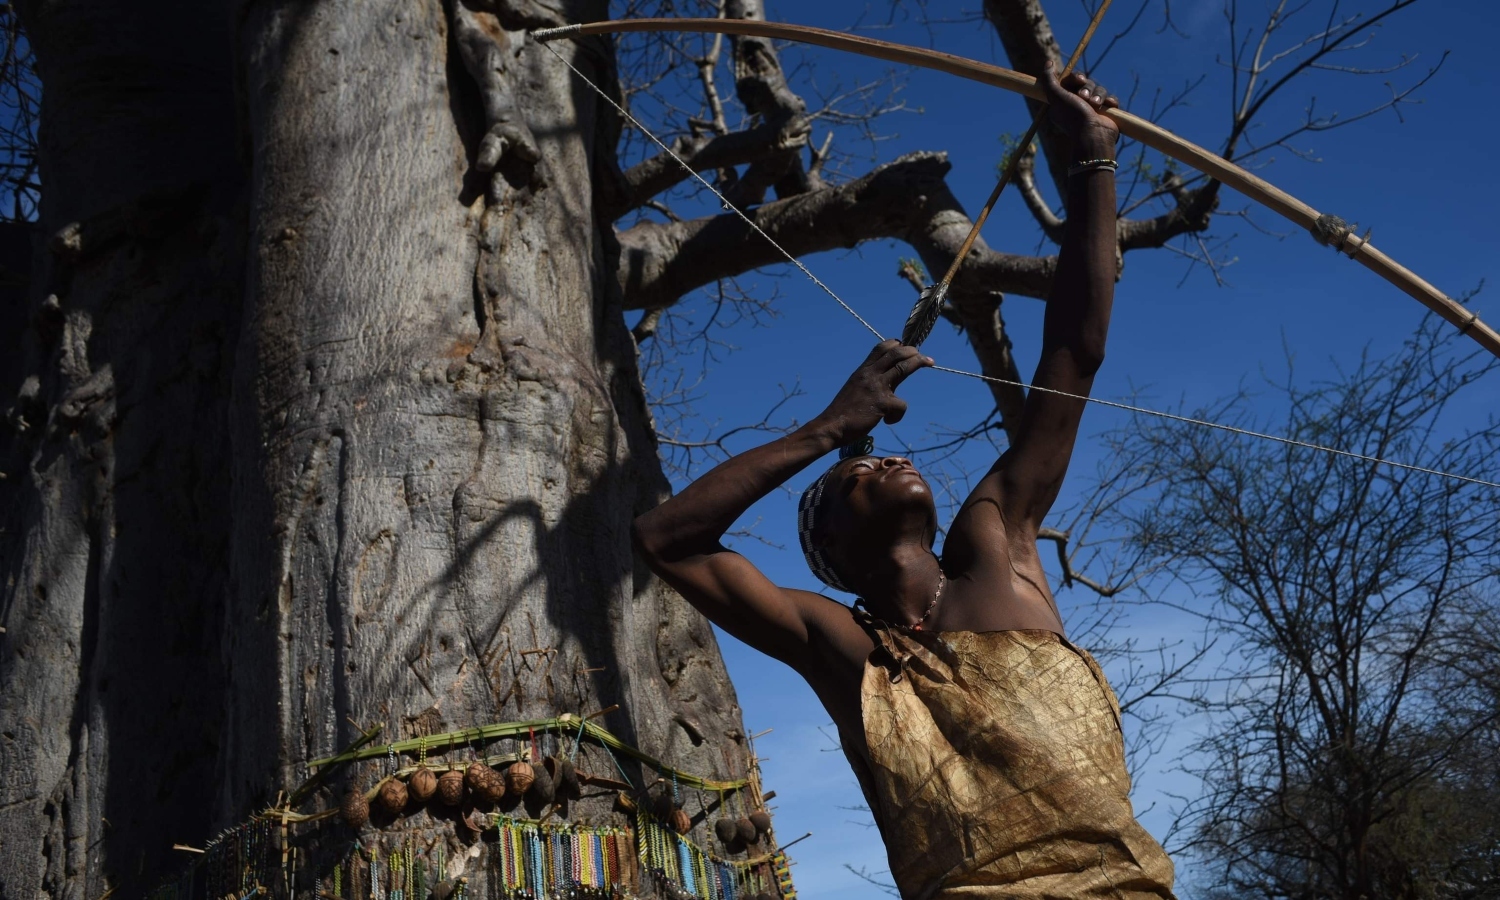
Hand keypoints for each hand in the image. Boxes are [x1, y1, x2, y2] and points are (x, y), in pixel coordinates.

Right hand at [815, 340, 932, 441]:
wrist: (831, 426)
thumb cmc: (842, 412)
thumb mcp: (854, 389)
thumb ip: (868, 381)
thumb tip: (884, 380)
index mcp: (862, 371)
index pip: (880, 348)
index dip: (896, 344)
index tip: (906, 346)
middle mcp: (869, 374)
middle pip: (896, 353)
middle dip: (913, 351)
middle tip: (923, 355)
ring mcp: (876, 387)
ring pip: (903, 367)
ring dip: (918, 362)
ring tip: (929, 362)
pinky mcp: (882, 403)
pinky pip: (902, 404)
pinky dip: (898, 414)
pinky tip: (889, 421)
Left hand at [1041, 59, 1119, 149]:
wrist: (1092, 135)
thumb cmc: (1073, 116)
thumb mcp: (1056, 96)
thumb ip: (1049, 79)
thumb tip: (1048, 63)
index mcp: (1064, 101)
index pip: (1071, 81)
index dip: (1076, 78)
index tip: (1078, 79)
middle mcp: (1077, 105)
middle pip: (1086, 84)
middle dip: (1087, 88)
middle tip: (1084, 97)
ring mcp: (1092, 109)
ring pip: (1099, 90)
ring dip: (1098, 95)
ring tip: (1095, 105)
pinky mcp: (1106, 113)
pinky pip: (1110, 99)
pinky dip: (1110, 101)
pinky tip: (1108, 106)